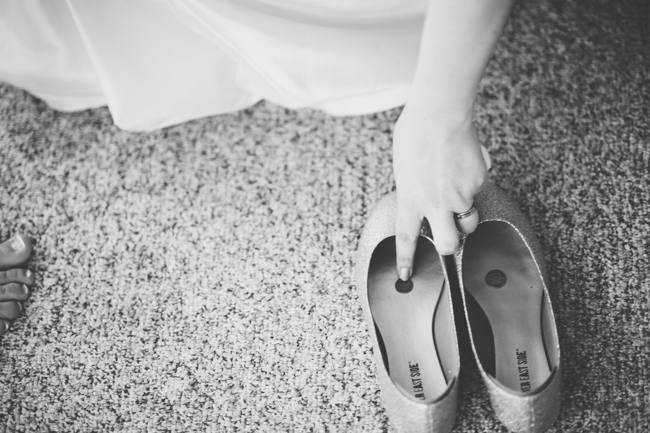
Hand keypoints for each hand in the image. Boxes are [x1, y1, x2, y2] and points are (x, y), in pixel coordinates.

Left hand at [392, 104, 487, 279]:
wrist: (440, 115)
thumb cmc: (415, 135)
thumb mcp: (404, 171)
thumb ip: (414, 192)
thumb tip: (427, 200)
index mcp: (411, 200)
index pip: (407, 239)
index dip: (407, 260)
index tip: (406, 275)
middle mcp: (436, 204)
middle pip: (450, 244)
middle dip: (452, 246)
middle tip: (451, 237)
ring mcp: (460, 195)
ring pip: (469, 218)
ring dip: (465, 212)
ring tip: (456, 187)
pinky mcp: (479, 182)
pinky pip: (478, 190)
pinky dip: (472, 182)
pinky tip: (463, 162)